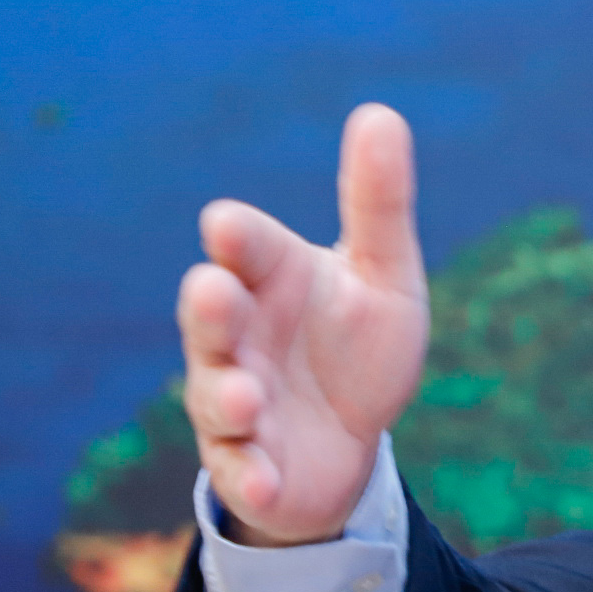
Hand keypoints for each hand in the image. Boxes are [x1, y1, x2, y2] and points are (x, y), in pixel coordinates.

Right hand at [178, 104, 429, 545]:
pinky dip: (253, 476)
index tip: (228, 227)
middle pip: (212, 318)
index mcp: (269, 278)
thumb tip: (382, 113)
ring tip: (246, 398)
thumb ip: (377, 204)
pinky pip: (244, 473)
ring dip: (227, 396)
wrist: (350, 441)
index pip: (247, 249)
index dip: (239, 240)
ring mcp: (236, 402)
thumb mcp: (383, 275)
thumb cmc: (358, 345)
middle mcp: (237, 336)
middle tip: (213, 291)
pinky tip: (267, 479)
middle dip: (209, 308)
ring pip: (217, 396)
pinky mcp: (250, 466)